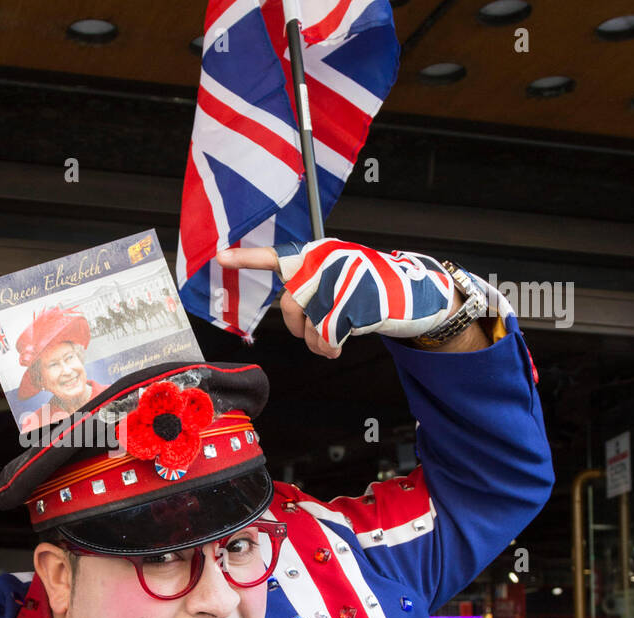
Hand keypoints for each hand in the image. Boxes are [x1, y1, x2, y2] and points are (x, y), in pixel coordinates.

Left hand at [216, 239, 458, 357]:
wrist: (413, 293)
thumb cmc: (369, 289)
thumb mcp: (337, 279)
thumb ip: (309, 289)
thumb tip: (294, 317)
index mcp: (317, 255)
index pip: (277, 257)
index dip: (247, 259)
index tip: (220, 257)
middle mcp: (325, 264)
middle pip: (290, 308)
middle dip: (300, 328)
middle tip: (319, 332)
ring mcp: (338, 283)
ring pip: (308, 327)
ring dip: (319, 341)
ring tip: (339, 333)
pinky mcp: (350, 305)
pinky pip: (326, 339)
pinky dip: (332, 347)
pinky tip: (345, 341)